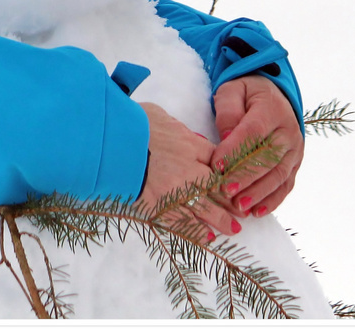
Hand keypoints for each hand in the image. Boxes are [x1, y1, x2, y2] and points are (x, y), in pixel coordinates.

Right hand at [136, 102, 238, 239]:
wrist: (112, 141)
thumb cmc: (137, 125)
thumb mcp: (167, 119)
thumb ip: (184, 134)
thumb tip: (195, 143)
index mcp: (192, 147)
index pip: (219, 163)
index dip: (231, 176)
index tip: (238, 185)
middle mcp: (188, 172)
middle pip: (218, 190)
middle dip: (232, 204)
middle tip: (243, 214)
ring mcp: (174, 191)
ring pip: (204, 210)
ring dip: (220, 221)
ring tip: (231, 229)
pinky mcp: (158, 206)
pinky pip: (181, 222)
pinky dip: (195, 230)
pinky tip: (206, 236)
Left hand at [210, 74, 303, 218]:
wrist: (273, 96)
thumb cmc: (246, 95)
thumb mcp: (232, 91)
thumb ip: (228, 110)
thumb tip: (226, 137)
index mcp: (272, 110)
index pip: (253, 133)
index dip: (235, 150)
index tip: (217, 166)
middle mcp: (288, 131)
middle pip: (268, 158)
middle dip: (246, 177)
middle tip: (225, 191)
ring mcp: (295, 150)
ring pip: (278, 175)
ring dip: (258, 193)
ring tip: (238, 206)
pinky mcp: (295, 164)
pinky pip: (286, 185)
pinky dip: (272, 200)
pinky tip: (257, 212)